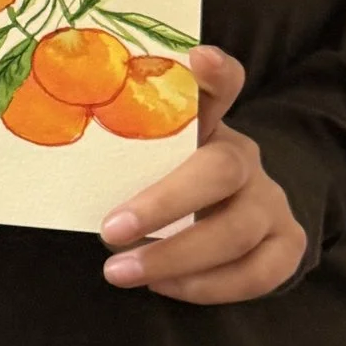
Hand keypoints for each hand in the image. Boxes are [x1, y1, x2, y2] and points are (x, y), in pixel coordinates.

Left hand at [98, 48, 306, 303]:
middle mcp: (246, 156)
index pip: (222, 86)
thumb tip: (58, 141)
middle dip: (164, 205)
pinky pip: (259, 272)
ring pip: (237, 231)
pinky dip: (209, 287)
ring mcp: (272, 201)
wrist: (231, 215)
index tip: (199, 58)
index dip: (216, 73)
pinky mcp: (286, 243)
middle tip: (109, 232)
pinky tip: (166, 288)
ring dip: (175, 259)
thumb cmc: (168, 182)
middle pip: (220, 170)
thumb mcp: (147, 157)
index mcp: (210, 124)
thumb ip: (120, 144)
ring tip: (119, 272)